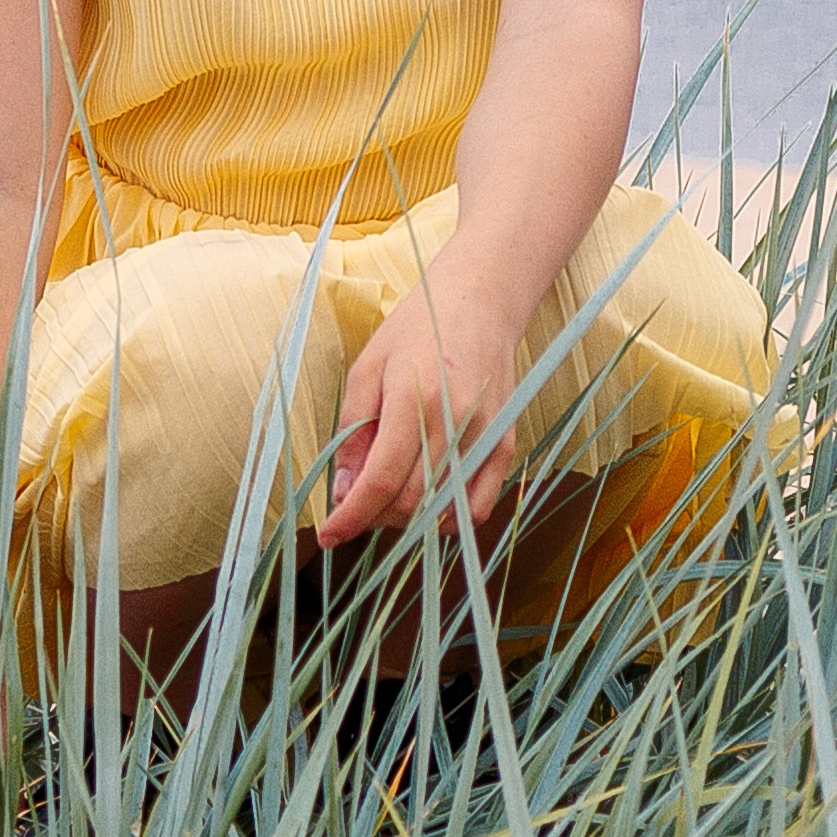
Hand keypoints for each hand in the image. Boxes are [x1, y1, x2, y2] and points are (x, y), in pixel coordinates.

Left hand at [319, 262, 524, 546]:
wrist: (479, 300)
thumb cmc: (416, 329)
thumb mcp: (367, 368)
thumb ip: (353, 430)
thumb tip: (344, 490)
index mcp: (412, 399)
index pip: (380, 480)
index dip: (352, 516)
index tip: (329, 535)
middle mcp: (454, 422)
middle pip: (410, 502)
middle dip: (375, 516)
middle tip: (357, 502)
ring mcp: (486, 435)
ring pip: (442, 509)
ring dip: (408, 519)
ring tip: (389, 496)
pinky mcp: (507, 442)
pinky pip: (480, 504)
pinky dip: (449, 517)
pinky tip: (428, 503)